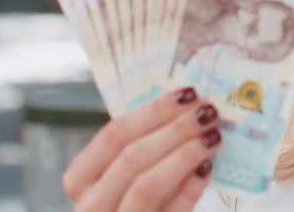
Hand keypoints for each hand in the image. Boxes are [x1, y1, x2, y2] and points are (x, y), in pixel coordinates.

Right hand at [63, 87, 220, 210]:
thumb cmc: (131, 198)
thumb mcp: (124, 174)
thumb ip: (143, 146)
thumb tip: (186, 108)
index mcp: (80, 178)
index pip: (114, 135)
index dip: (153, 111)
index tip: (187, 94)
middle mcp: (91, 204)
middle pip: (132, 157)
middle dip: (175, 130)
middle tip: (208, 112)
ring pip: (147, 185)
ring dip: (184, 155)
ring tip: (212, 136)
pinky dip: (190, 190)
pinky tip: (207, 168)